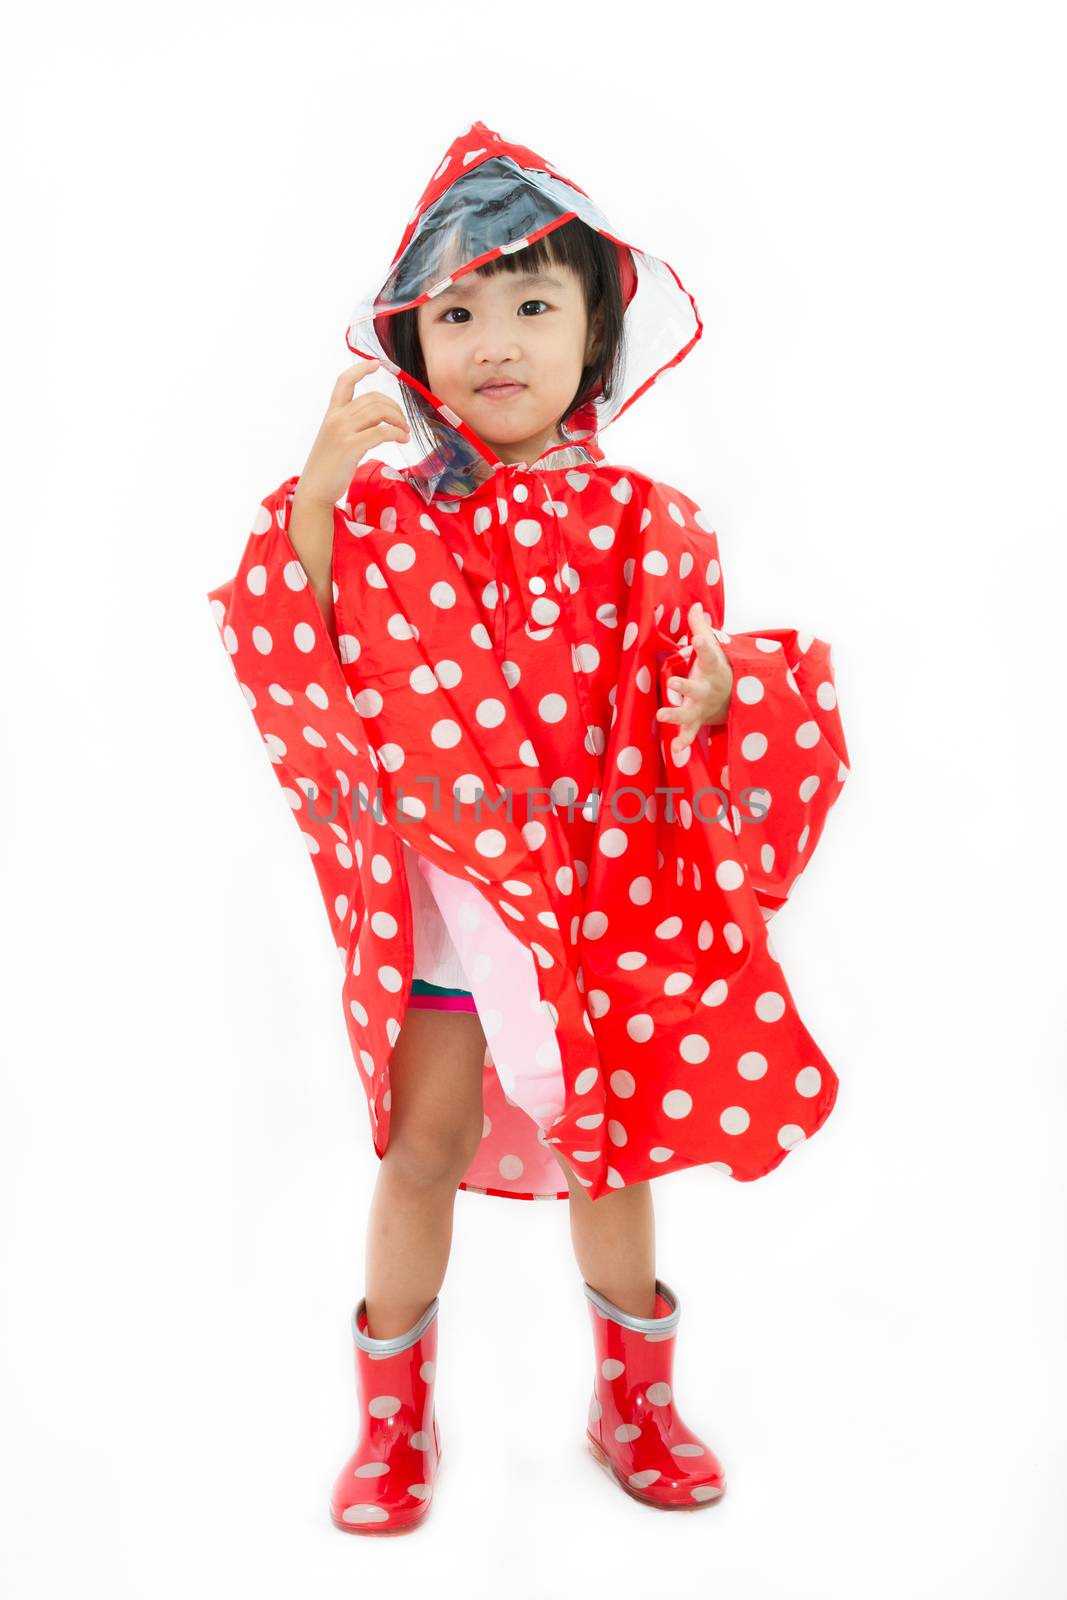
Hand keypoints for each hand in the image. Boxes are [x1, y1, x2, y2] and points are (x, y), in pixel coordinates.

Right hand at [295, 358, 410, 509]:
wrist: (315, 489)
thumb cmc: (328, 467)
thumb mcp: (336, 439)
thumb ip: (352, 426)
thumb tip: (379, 422)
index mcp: (331, 413)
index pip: (344, 382)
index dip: (361, 369)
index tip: (376, 364)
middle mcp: (336, 418)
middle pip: (373, 398)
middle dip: (394, 408)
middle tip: (403, 423)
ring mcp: (342, 431)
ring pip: (379, 411)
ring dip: (398, 420)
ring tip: (405, 432)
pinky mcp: (351, 447)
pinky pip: (382, 432)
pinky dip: (397, 433)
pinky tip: (402, 439)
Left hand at [656, 602, 733, 758]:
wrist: (737, 697)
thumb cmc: (719, 669)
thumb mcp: (714, 648)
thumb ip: (701, 628)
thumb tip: (695, 604)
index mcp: (712, 668)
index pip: (708, 654)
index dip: (704, 645)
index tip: (697, 638)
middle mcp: (707, 689)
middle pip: (696, 688)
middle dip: (685, 687)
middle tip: (672, 683)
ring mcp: (703, 707)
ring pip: (689, 713)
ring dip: (676, 715)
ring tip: (661, 715)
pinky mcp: (698, 721)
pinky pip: (690, 733)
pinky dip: (684, 741)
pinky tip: (676, 750)